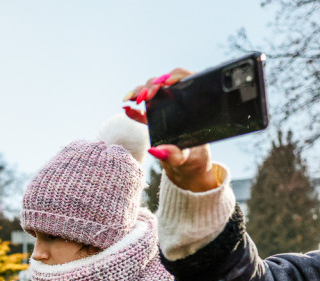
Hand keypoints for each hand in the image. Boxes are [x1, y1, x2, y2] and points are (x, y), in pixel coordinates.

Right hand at [123, 68, 219, 193]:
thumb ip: (174, 155)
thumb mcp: (186, 158)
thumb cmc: (192, 158)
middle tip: (145, 97)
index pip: (187, 80)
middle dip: (152, 85)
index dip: (176, 76)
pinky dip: (133, 106)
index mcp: (193, 105)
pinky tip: (126, 107)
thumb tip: (156, 150)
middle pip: (164, 82)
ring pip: (151, 91)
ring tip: (131, 99)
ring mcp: (164, 108)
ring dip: (139, 91)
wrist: (187, 165)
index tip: (167, 83)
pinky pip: (142, 109)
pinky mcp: (153, 118)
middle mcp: (178, 102)